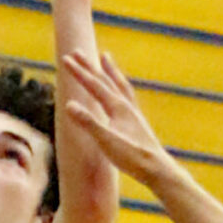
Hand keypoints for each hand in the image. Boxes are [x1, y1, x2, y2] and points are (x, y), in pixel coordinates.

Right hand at [59, 45, 171, 187]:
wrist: (157, 169)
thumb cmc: (132, 157)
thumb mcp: (106, 141)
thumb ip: (88, 122)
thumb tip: (69, 104)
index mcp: (118, 107)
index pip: (94, 85)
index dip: (79, 73)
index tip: (65, 60)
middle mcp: (126, 105)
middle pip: (105, 80)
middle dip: (89, 66)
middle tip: (77, 52)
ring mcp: (132, 112)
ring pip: (119, 84)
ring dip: (109, 70)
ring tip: (104, 57)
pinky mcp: (136, 121)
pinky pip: (126, 95)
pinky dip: (119, 86)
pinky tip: (117, 91)